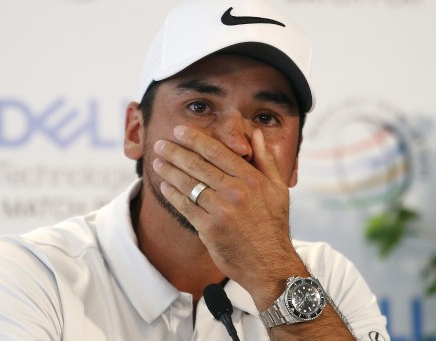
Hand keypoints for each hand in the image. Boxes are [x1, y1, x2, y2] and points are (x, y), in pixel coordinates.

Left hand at [152, 125, 299, 301]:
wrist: (270, 264)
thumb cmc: (273, 224)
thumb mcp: (278, 188)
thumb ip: (265, 158)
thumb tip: (255, 133)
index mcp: (251, 178)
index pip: (217, 152)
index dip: (195, 139)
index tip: (179, 131)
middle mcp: (235, 192)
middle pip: (198, 165)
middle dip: (175, 152)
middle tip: (160, 144)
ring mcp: (221, 211)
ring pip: (188, 184)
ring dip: (169, 171)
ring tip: (158, 162)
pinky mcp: (209, 229)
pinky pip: (185, 206)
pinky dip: (172, 195)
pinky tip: (164, 186)